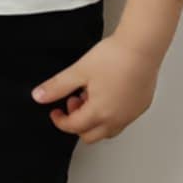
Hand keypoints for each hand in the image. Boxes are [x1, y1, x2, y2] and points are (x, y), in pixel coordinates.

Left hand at [33, 35, 161, 144]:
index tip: (55, 111)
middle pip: (91, 135)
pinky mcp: (141, 106)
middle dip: (77, 123)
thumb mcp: (79, 70)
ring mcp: (131, 114)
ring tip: (91, 95)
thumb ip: (57, 86)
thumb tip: (40, 96)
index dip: (60, 121)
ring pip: (108, 130)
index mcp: (99, 113)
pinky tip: (108, 93)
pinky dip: (111, 113)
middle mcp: (117, 119)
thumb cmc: (115, 58)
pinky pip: (123, 119)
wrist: (141, 47)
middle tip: (73, 103)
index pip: (74, 127)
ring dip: (95, 119)